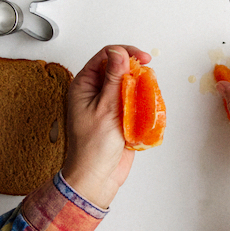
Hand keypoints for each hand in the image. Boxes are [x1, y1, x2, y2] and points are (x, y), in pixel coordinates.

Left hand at [62, 45, 150, 208]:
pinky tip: (145, 110)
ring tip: (145, 97)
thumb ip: (113, 78)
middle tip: (146, 77)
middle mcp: (94, 92)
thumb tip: (118, 52)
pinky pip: (134, 101)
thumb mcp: (105, 107)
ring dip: (140, 88)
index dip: (125, 53)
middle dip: (135, 71)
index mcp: (83, 85)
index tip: (143, 58)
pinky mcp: (119, 116)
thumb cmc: (93, 147)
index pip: (105, 56)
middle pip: (118, 68)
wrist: (96, 178)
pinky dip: (142, 102)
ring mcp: (107, 104)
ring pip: (128, 84)